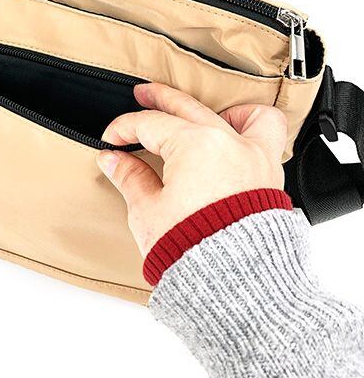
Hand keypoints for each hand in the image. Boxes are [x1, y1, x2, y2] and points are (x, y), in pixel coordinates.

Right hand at [96, 83, 286, 256]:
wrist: (235, 283)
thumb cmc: (194, 250)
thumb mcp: (148, 211)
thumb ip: (130, 177)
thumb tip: (113, 159)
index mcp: (193, 145)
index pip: (149, 124)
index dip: (123, 129)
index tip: (111, 140)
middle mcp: (226, 141)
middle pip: (184, 107)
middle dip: (157, 99)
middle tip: (140, 93)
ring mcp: (251, 154)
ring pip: (228, 112)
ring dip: (206, 106)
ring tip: (192, 108)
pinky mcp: (267, 172)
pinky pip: (266, 131)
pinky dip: (249, 122)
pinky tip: (233, 127)